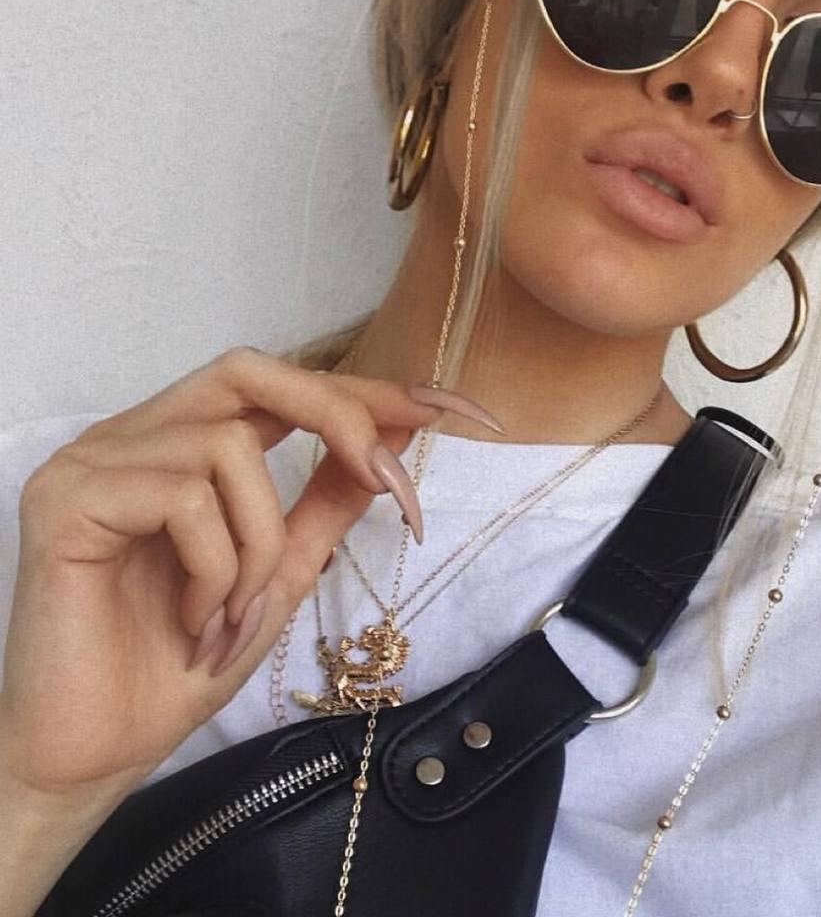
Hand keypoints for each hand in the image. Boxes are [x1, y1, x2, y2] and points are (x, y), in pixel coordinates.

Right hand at [0, 347, 497, 801]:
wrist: (96, 752)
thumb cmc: (182, 661)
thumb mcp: (281, 570)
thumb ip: (329, 498)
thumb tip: (396, 435)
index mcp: (182, 441)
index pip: (279, 383)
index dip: (367, 390)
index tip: (454, 410)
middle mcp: (135, 434)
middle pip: (250, 370)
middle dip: (338, 417)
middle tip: (390, 483)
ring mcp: (94, 459)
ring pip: (230, 448)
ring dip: (261, 545)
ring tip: (236, 617)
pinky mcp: (65, 498)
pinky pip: (183, 498)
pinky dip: (215, 569)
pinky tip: (193, 623)